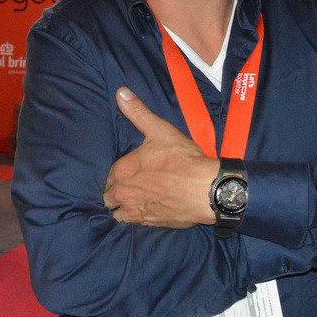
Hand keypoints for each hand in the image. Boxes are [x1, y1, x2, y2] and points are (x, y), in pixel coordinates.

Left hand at [103, 87, 217, 227]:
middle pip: (109, 196)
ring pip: (117, 212)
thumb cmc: (184, 159)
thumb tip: (120, 92)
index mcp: (122, 170)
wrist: (207, 190)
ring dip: (122, 207)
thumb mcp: (160, 130)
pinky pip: (131, 224)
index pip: (110, 175)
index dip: (120, 174)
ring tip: (135, 201)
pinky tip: (144, 212)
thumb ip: (138, 112)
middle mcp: (123, 192)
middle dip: (117, 192)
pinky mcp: (147, 224)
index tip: (130, 173)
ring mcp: (134, 210)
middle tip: (132, 187)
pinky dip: (134, 219)